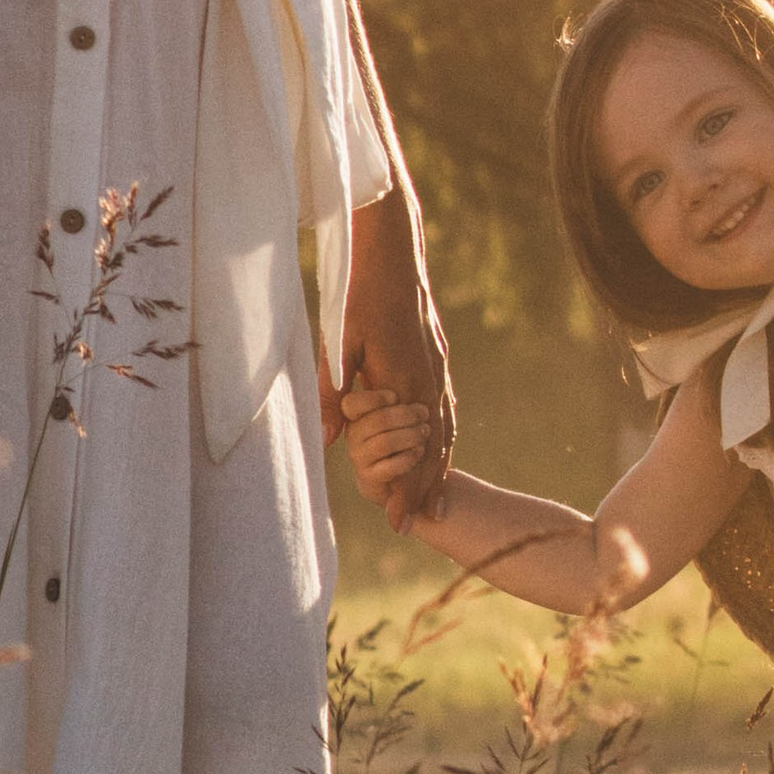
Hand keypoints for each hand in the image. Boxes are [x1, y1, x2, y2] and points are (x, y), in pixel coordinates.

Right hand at [338, 385, 434, 508]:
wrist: (408, 465)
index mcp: (357, 412)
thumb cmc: (404, 420)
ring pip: (384, 443)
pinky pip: (387, 468)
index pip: (351, 404)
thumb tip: (385, 378)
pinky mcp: (369, 478)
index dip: (374, 400)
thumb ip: (389, 385)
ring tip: (425, 432)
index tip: (396, 396)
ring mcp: (359, 456)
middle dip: (405, 417)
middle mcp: (353, 433)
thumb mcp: (399, 395)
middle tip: (424, 414)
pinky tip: (419, 451)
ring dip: (410, 436)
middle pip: (376, 422)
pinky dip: (408, 459)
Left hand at [341, 182, 454, 530]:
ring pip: (446, 427)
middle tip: (420, 524)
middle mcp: (431, 378)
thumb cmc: (360, 293)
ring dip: (441, 465)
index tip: (398, 521)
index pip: (413, 451)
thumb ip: (332, 396)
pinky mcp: (438, 354)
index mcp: (408, 381)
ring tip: (438, 497)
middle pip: (436, 446)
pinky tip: (439, 444)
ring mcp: (439, 366)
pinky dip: (444, 434)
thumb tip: (327, 443)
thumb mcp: (339, 345)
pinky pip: (446, 407)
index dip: (406, 488)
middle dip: (428, 486)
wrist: (392, 250)